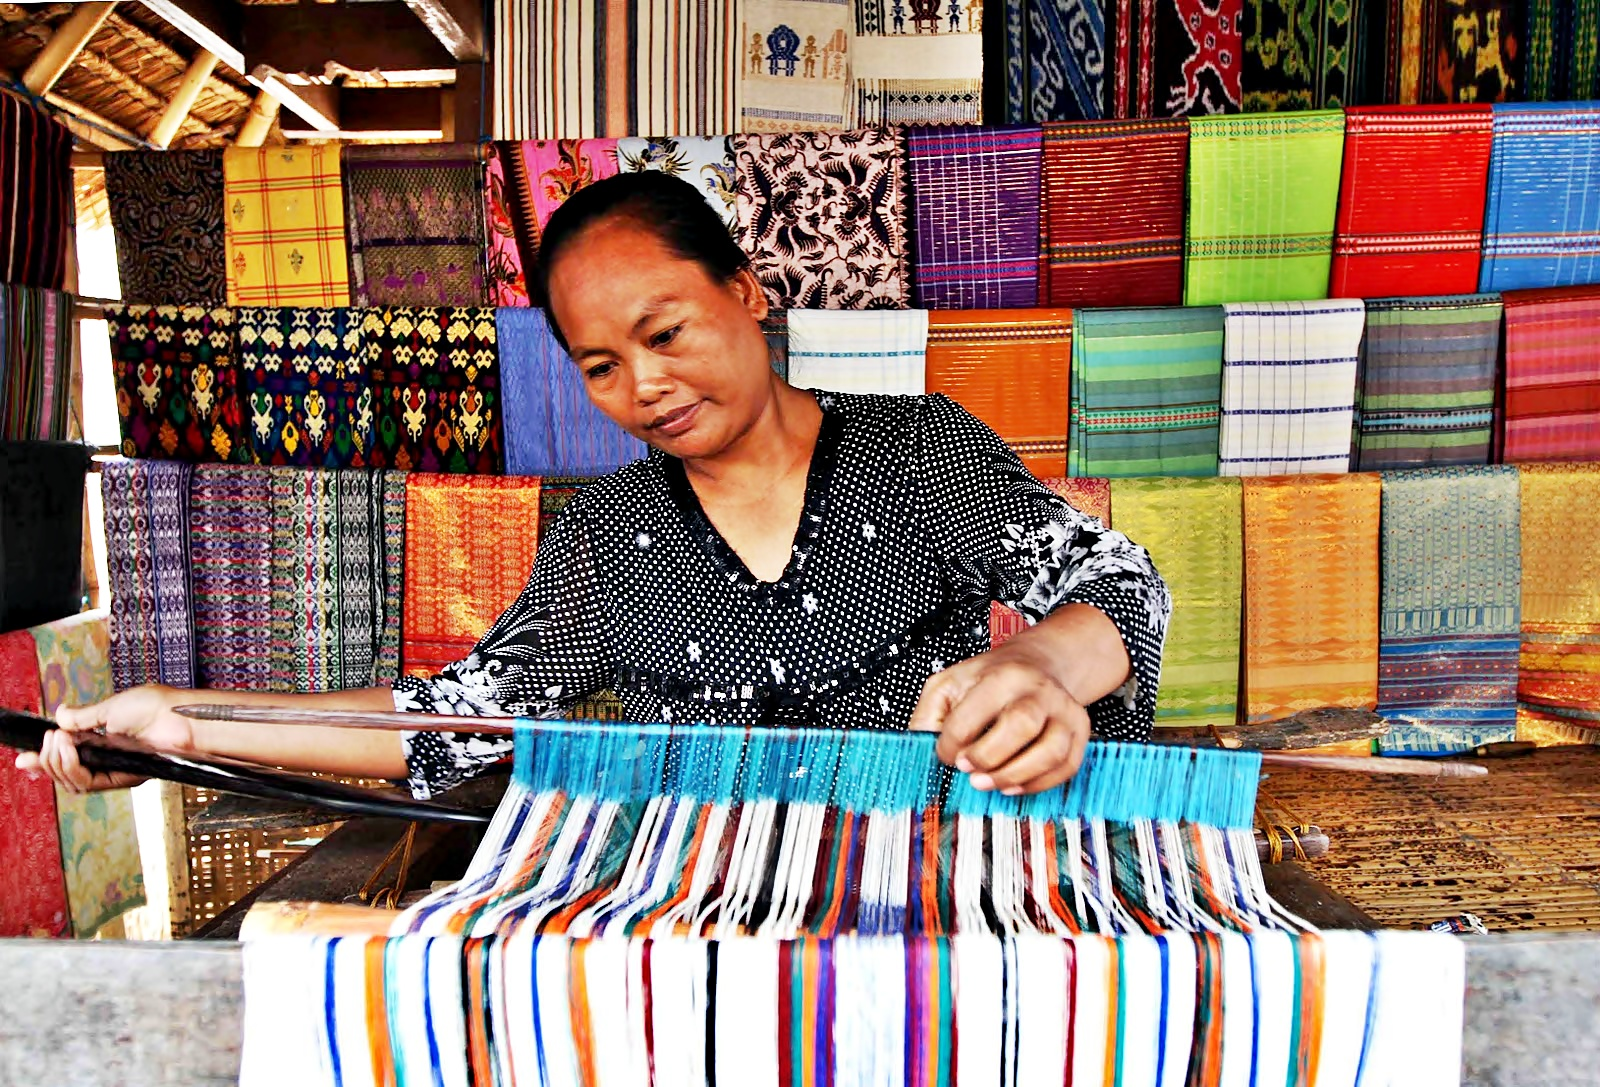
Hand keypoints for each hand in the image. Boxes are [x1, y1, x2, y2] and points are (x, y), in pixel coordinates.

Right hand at [13, 684, 196, 792]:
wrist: (180, 715)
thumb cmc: (159, 707)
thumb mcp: (112, 707)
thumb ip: (83, 718)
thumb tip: (60, 715)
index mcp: (106, 742)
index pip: (69, 757)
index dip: (45, 759)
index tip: (24, 757)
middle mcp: (109, 760)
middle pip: (66, 773)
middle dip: (48, 760)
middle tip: (45, 741)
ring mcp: (116, 770)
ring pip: (73, 782)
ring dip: (57, 762)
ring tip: (56, 741)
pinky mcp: (124, 778)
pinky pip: (88, 783)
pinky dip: (72, 768)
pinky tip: (68, 750)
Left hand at [909, 643, 1090, 794]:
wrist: (1036, 665)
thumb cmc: (989, 679)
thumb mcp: (948, 683)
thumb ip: (928, 715)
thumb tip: (920, 749)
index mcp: (1001, 675)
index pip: (973, 713)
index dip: (952, 743)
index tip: (946, 754)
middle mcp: (1038, 690)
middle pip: (1021, 725)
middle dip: (989, 757)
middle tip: (969, 771)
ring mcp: (1064, 710)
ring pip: (1051, 751)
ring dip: (1015, 775)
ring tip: (990, 783)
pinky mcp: (1080, 731)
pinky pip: (1067, 766)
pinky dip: (1039, 783)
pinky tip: (1014, 785)